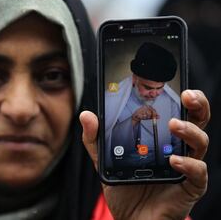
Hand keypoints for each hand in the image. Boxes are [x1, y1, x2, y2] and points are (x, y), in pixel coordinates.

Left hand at [80, 90, 209, 219]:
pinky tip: (174, 159)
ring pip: (201, 142)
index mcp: (163, 137)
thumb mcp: (106, 159)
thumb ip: (96, 138)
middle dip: (198, 104)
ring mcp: (186, 166)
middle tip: (187, 94)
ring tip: (174, 125)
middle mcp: (179, 147)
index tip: (174, 81)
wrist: (130, 217)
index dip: (181, 96)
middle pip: (197, 121)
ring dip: (189, 130)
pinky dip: (188, 163)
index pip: (177, 111)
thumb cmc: (125, 185)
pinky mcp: (190, 187)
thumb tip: (86, 115)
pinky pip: (198, 173)